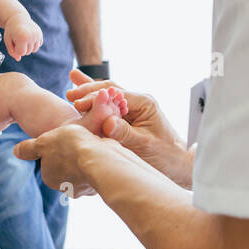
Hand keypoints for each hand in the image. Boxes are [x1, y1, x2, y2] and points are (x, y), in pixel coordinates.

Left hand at [3, 15, 42, 60]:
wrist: (17, 18)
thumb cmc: (11, 30)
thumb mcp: (7, 40)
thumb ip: (12, 51)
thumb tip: (18, 59)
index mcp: (22, 37)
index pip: (21, 53)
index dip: (16, 49)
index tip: (13, 42)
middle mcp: (32, 36)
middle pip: (28, 52)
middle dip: (22, 48)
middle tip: (17, 39)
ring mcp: (37, 35)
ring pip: (34, 50)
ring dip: (28, 47)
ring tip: (23, 39)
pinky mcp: (40, 34)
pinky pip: (38, 45)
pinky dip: (33, 43)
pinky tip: (28, 37)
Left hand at [12, 123, 103, 198]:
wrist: (101, 159)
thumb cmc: (71, 147)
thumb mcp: (44, 142)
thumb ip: (29, 148)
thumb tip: (16, 151)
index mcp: (50, 178)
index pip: (50, 160)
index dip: (57, 145)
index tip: (64, 138)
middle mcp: (66, 188)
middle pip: (67, 165)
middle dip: (72, 154)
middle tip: (79, 141)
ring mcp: (85, 188)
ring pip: (84, 168)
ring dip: (87, 157)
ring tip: (92, 144)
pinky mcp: (102, 183)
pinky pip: (99, 169)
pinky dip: (100, 160)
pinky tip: (102, 151)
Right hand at [65, 68, 193, 187]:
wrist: (178, 163)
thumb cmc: (165, 155)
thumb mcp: (145, 145)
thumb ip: (125, 133)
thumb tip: (107, 123)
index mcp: (144, 103)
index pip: (115, 94)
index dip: (96, 98)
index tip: (78, 104)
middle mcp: (138, 101)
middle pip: (109, 89)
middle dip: (89, 91)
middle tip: (70, 94)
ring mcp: (132, 108)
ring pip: (107, 94)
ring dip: (89, 91)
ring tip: (71, 85)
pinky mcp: (127, 117)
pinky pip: (108, 105)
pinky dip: (94, 99)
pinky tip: (80, 90)